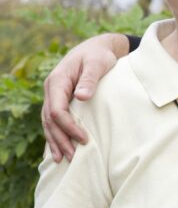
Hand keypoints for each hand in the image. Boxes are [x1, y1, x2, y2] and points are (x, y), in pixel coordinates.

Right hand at [42, 34, 127, 162]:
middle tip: (73, 156)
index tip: (84, 139)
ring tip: (63, 159)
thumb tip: (80, 97)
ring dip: (55, 140)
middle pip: (50, 120)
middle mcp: (51, 89)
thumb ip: (90, 79)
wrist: (97, 48)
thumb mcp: (98, 63)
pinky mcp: (60, 99)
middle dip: (60, 139)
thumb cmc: (99, 55)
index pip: (57, 110)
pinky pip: (53, 120)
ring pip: (48, 122)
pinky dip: (55, 134)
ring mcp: (53, 95)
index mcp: (57, 80)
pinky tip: (59, 148)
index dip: (69, 127)